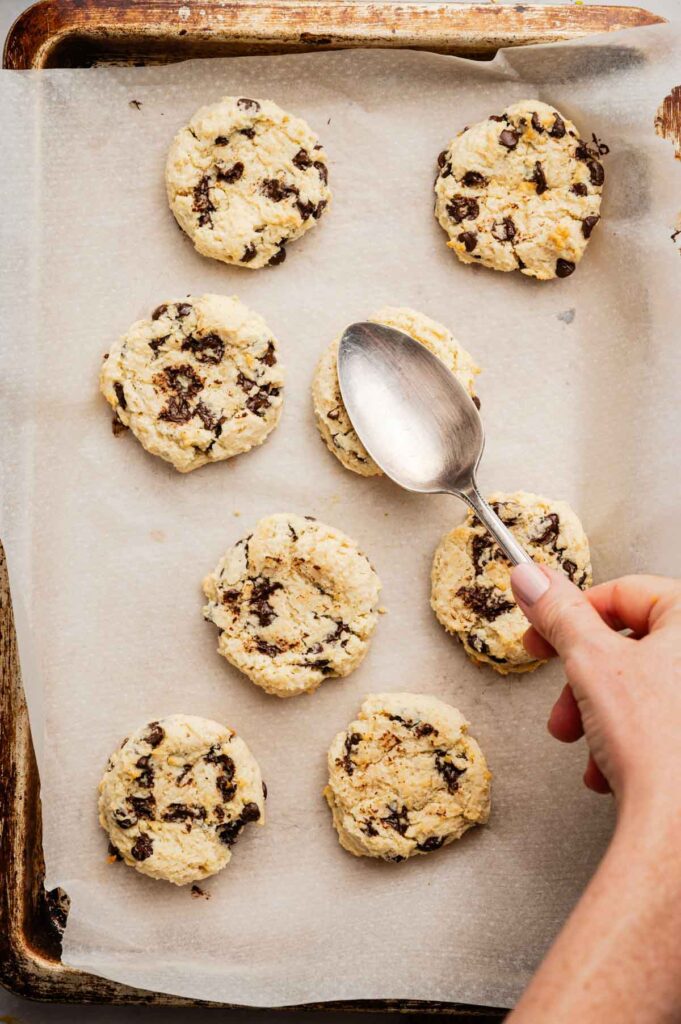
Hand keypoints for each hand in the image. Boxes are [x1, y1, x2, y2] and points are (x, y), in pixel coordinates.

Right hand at [510, 565, 680, 814]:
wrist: (680, 828)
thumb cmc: (658, 745)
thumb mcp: (589, 662)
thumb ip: (559, 612)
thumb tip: (532, 577)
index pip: (624, 592)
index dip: (572, 614)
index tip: (542, 633)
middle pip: (632, 644)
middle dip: (583, 680)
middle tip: (559, 697)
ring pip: (643, 688)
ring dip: (600, 715)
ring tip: (583, 743)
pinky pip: (665, 722)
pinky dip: (631, 741)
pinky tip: (610, 769)